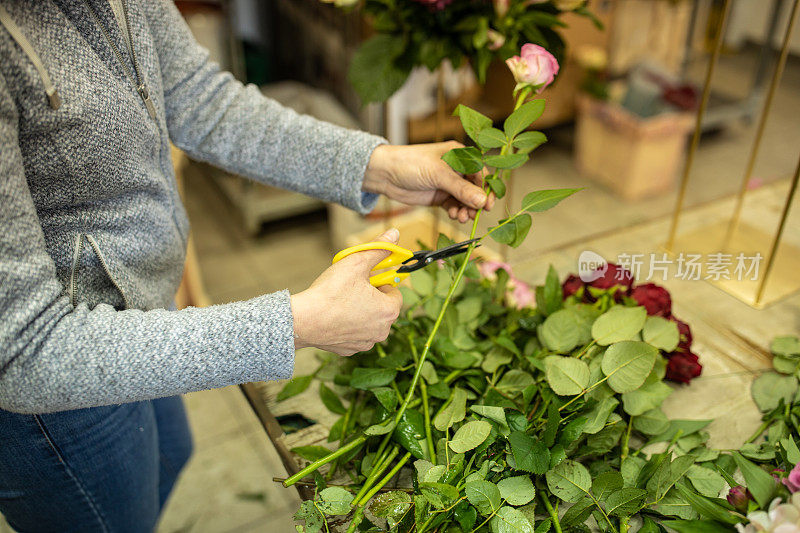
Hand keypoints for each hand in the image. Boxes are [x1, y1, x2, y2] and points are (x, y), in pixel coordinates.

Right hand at [290, 229, 403, 355]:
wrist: (303, 321)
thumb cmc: (330, 293)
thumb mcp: (356, 263)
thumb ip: (378, 249)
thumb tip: (394, 234)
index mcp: (389, 311)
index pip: (394, 291)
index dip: (380, 281)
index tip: (366, 277)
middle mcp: (382, 331)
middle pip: (382, 307)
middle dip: (370, 296)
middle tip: (352, 286)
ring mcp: (366, 343)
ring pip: (368, 321)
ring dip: (360, 310)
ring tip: (341, 300)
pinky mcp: (350, 349)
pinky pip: (354, 333)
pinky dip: (347, 324)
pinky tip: (334, 316)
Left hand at [362, 142, 494, 222]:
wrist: (385, 174)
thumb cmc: (410, 163)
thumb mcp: (438, 174)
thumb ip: (461, 188)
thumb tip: (482, 201)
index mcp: (460, 155)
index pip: (481, 172)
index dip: (486, 188)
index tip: (488, 204)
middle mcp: (456, 169)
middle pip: (475, 188)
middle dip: (476, 202)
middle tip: (475, 214)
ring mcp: (447, 184)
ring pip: (465, 200)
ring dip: (466, 209)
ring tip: (461, 217)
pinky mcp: (439, 196)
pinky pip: (454, 205)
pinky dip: (456, 212)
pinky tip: (454, 215)